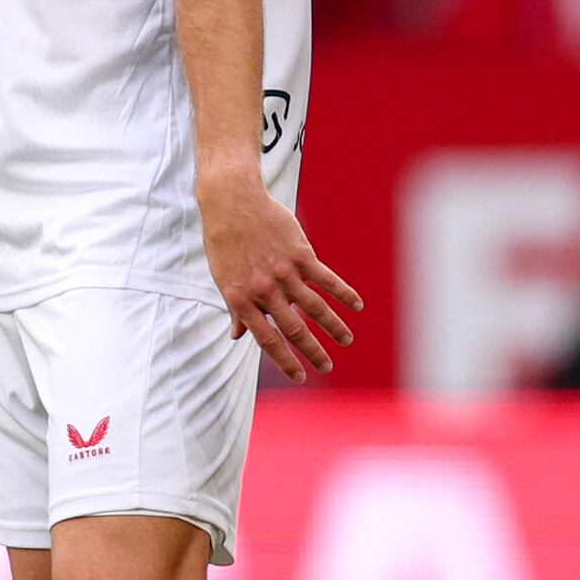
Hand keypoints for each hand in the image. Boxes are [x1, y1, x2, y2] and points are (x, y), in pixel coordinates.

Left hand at [201, 171, 361, 380]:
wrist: (231, 203)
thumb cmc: (224, 242)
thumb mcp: (223, 278)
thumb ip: (236, 309)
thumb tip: (237, 336)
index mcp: (242, 300)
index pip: (267, 339)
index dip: (284, 361)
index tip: (299, 377)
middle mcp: (264, 290)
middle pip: (294, 329)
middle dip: (313, 352)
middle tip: (327, 367)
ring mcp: (284, 272)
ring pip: (314, 307)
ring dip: (333, 326)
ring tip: (346, 341)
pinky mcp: (300, 254)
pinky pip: (326, 279)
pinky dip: (343, 293)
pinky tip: (357, 305)